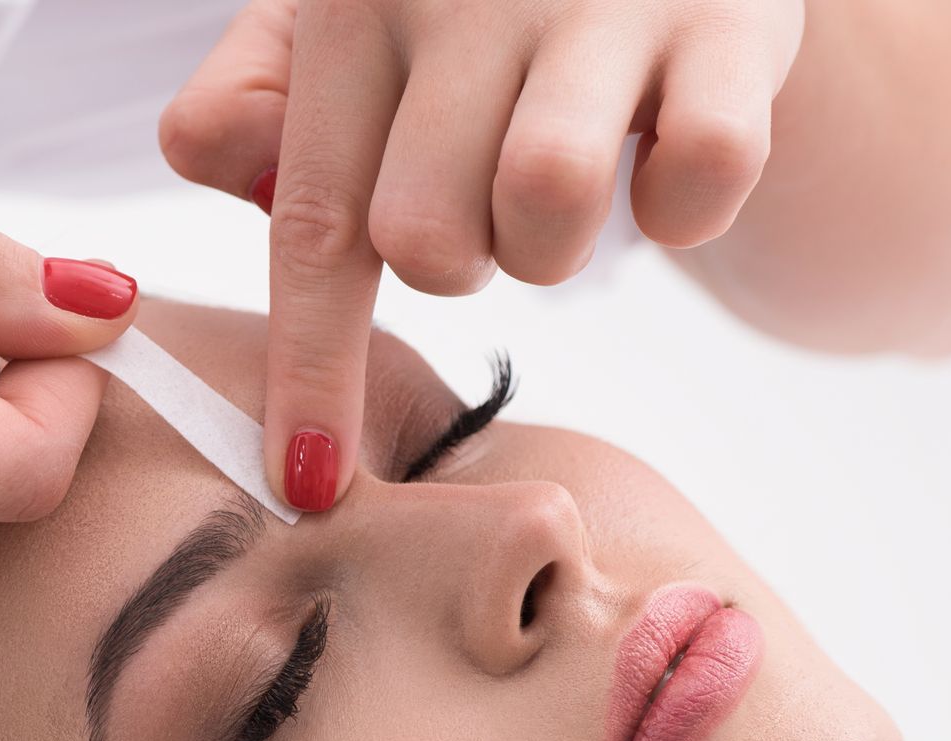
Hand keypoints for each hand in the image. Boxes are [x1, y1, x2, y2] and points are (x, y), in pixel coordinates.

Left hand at [160, 0, 803, 509]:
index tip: (306, 483)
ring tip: (563, 182)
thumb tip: (216, 163)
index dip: (308, 369)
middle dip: (456, 267)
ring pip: (545, 212)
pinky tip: (662, 160)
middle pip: (426, 242)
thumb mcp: (354, 29)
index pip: (311, 220)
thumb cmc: (478, 1)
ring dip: (552, 249)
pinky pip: (700, 180)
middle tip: (486, 201)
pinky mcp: (733, 21)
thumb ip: (255, 98)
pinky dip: (682, 211)